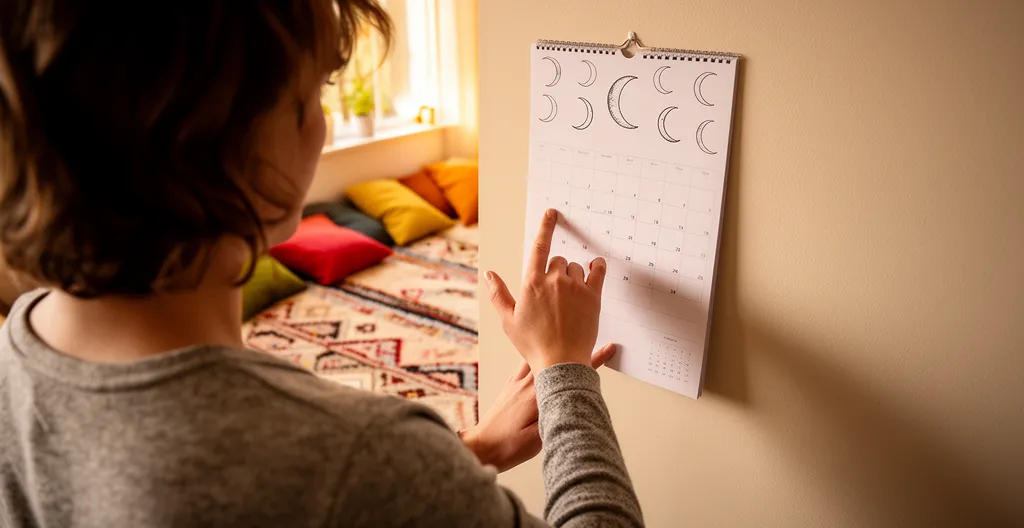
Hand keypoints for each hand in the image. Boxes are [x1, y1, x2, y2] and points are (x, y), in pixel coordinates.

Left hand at [461, 343, 616, 471]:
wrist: (480, 446)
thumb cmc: (507, 446)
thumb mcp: (537, 439)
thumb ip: (555, 418)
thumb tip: (573, 404)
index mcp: (537, 395)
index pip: (570, 373)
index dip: (592, 360)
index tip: (607, 349)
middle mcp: (527, 383)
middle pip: (557, 358)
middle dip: (576, 349)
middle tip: (592, 339)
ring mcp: (517, 381)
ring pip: (541, 355)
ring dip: (557, 349)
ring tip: (570, 343)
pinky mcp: (510, 385)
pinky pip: (527, 362)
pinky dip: (539, 355)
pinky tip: (543, 354)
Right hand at [486, 208, 606, 371]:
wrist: (560, 362)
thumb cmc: (532, 344)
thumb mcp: (508, 320)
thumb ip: (498, 293)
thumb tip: (488, 274)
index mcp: (532, 283)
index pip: (540, 246)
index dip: (546, 227)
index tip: (552, 214)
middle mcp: (554, 280)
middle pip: (558, 261)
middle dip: (556, 271)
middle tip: (555, 294)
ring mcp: (575, 287)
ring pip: (576, 268)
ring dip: (574, 275)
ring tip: (570, 298)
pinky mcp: (593, 297)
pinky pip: (598, 271)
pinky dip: (597, 267)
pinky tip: (595, 269)